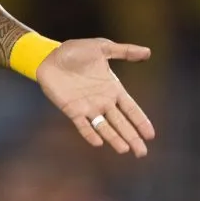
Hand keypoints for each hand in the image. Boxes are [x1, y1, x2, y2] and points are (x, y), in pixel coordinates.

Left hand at [37, 38, 155, 157]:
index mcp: (113, 88)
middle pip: (121, 123)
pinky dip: (89, 134)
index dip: (141, 121)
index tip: (151, 135)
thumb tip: (148, 52)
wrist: (49, 56)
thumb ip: (124, 51)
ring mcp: (87, 107)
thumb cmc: (75, 51)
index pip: (131, 109)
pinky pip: (82, 125)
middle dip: (132, 137)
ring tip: (124, 150)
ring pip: (104, 127)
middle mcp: (103, 101)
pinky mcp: (72, 110)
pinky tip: (97, 143)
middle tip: (142, 153)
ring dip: (114, 139)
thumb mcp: (101, 47)